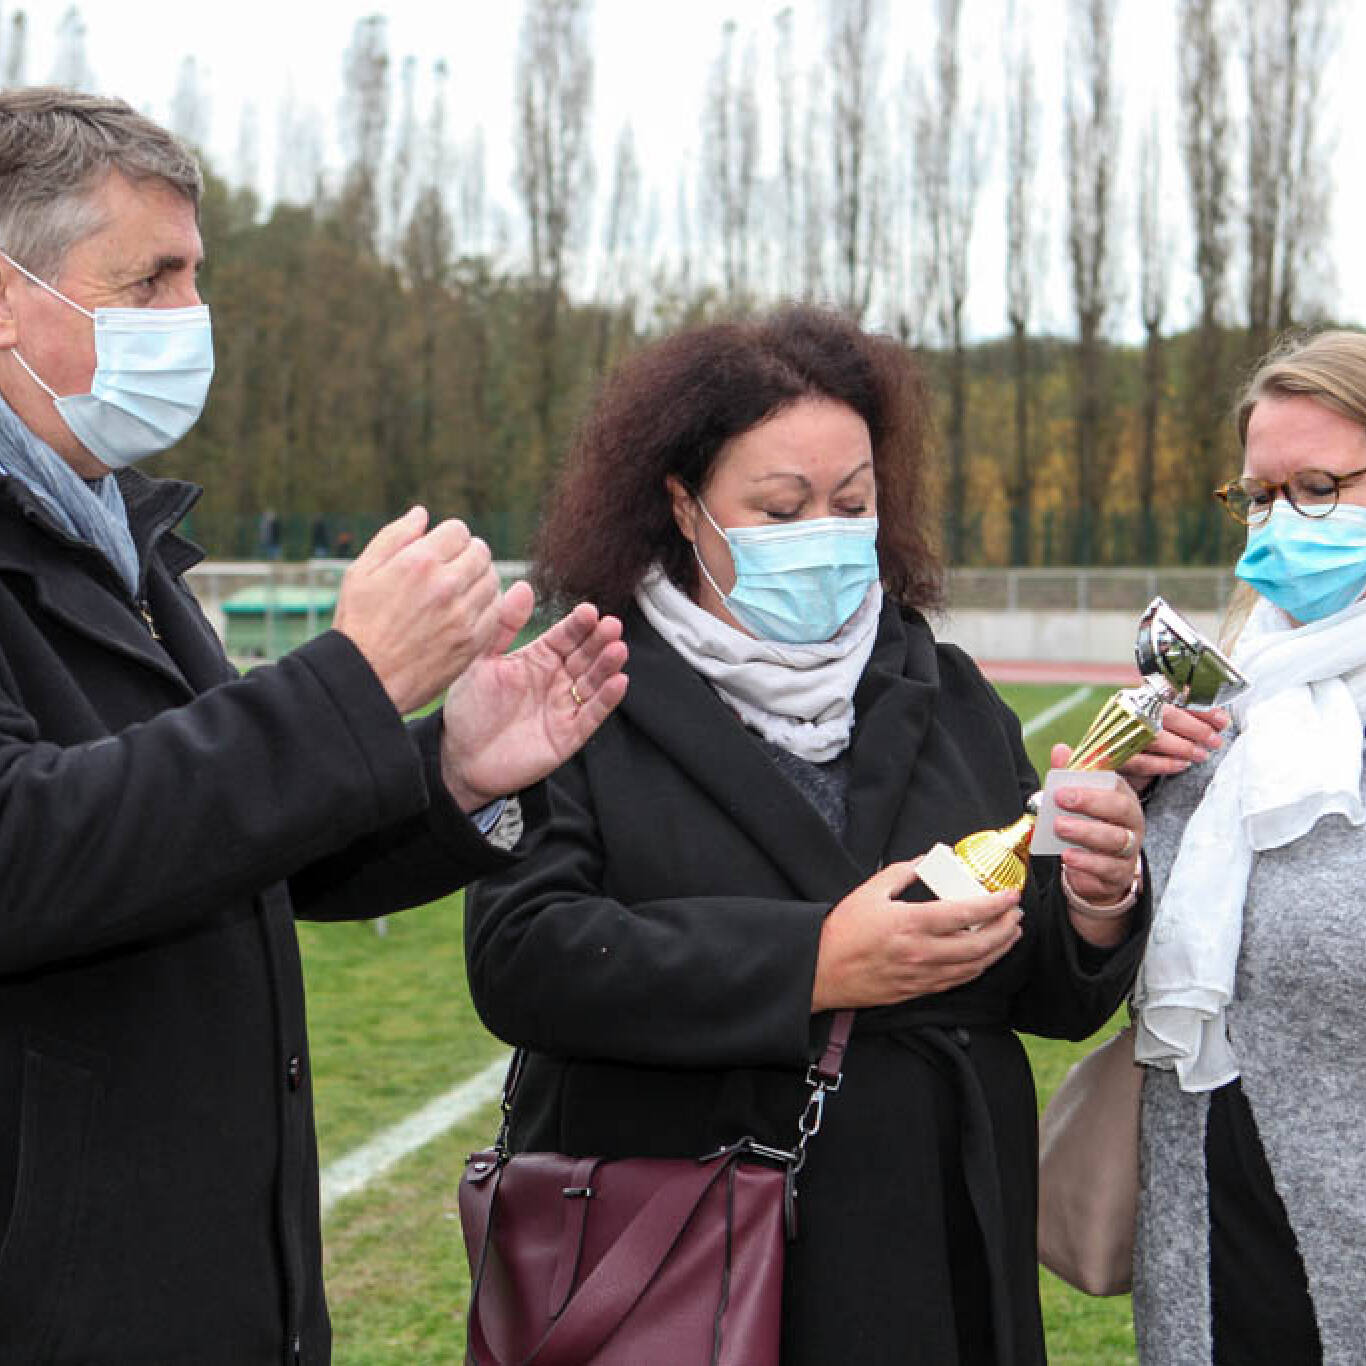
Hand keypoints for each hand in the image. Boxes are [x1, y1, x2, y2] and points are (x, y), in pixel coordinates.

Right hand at [332, 507, 501, 714]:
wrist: (365, 679)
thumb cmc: (358, 623)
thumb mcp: (361, 571)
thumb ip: (394, 536)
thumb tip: (422, 514)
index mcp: (419, 562)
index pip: (459, 531)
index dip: (451, 537)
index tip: (442, 549)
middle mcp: (446, 585)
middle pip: (481, 553)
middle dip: (469, 554)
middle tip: (454, 566)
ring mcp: (463, 615)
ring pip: (493, 581)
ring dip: (480, 579)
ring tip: (460, 589)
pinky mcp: (473, 641)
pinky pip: (496, 612)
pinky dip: (487, 606)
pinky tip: (468, 610)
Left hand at [438, 583, 628, 811]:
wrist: (460, 758)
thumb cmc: (470, 709)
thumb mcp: (481, 662)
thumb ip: (503, 627)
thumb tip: (522, 586)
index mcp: (538, 659)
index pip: (565, 636)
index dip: (577, 624)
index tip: (589, 611)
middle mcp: (556, 680)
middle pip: (585, 656)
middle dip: (599, 641)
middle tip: (611, 625)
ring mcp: (564, 707)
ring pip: (593, 683)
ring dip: (607, 666)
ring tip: (617, 650)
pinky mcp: (569, 735)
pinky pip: (592, 715)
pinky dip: (606, 699)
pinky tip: (618, 682)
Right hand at [810, 860, 1022, 1011]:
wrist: (823, 970)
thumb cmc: (843, 931)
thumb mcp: (870, 891)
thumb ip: (902, 872)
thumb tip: (927, 860)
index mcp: (910, 923)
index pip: (965, 914)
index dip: (995, 905)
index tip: (1011, 895)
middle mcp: (921, 952)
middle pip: (979, 944)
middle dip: (1006, 928)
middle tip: (1016, 914)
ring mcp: (922, 975)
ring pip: (974, 966)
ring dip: (999, 950)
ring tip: (1011, 934)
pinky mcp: (918, 990)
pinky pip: (958, 981)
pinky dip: (979, 968)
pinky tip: (985, 957)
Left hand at [1048, 743, 1143, 910]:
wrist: (1093, 870)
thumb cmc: (1087, 827)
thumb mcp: (1075, 801)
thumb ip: (1068, 777)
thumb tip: (1061, 749)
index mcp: (1122, 799)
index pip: (1116, 787)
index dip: (1091, 787)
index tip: (1061, 788)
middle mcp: (1131, 823)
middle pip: (1122, 810)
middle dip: (1091, 804)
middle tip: (1060, 805)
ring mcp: (1128, 850)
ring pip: (1115, 840)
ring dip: (1086, 833)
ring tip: (1060, 831)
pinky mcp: (1119, 875)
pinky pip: (1107, 870)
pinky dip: (1087, 864)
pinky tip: (1068, 858)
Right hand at [1119, 704, 1228, 793]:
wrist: (1103, 759)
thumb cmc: (1138, 739)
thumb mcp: (1158, 722)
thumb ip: (1182, 715)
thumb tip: (1218, 718)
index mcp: (1139, 696)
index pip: (1175, 696)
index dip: (1200, 708)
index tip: (1222, 720)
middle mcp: (1126, 711)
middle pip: (1166, 714)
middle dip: (1196, 728)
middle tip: (1215, 741)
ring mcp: (1117, 733)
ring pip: (1156, 738)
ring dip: (1183, 747)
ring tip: (1202, 755)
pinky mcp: (1113, 757)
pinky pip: (1142, 761)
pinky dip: (1165, 764)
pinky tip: (1182, 765)